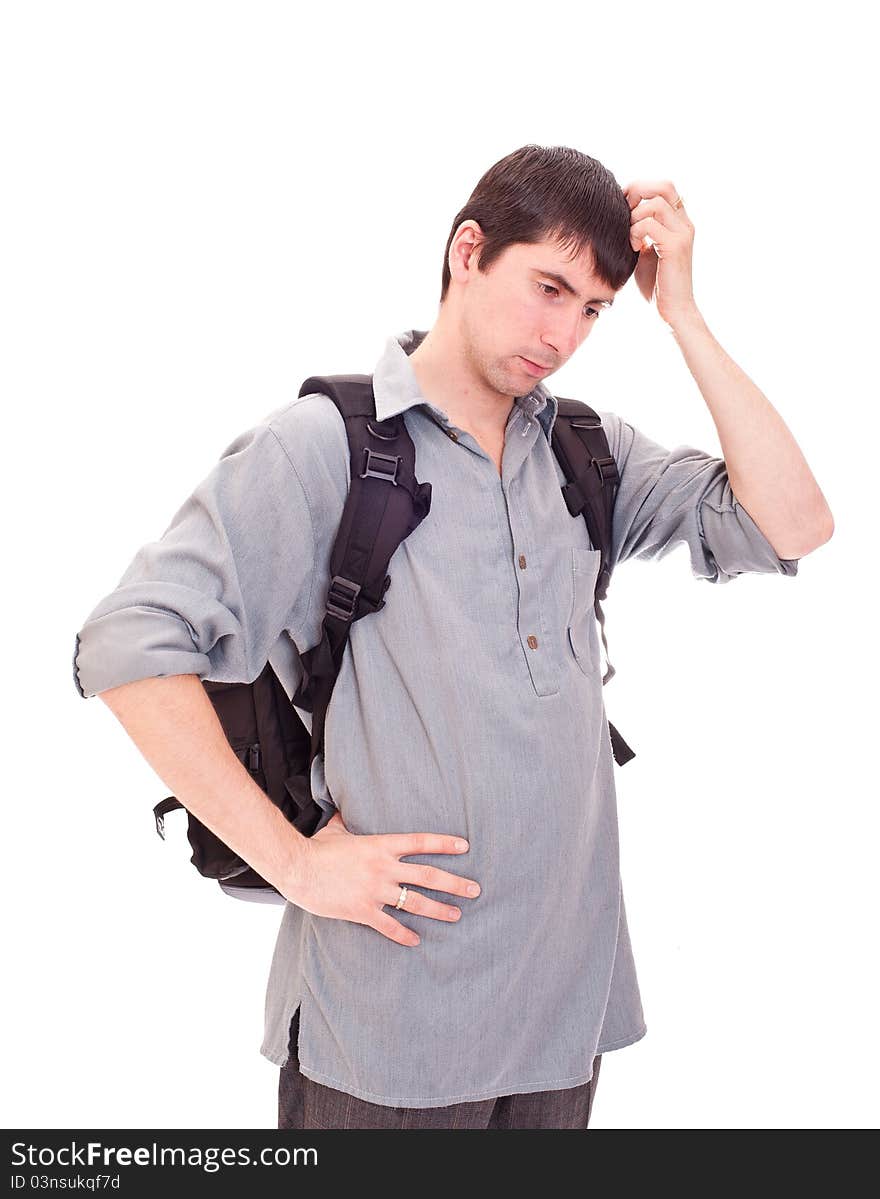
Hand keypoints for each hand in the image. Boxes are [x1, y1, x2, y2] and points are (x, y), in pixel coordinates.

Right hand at [284, 810, 480, 946]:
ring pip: (416, 903)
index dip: (444, 844)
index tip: (465, 847)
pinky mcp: (363, 910)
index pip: (420, 843)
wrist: (298, 868)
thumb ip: (348, 821)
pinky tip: (416, 940)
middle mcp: (384, 868)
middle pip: (428, 876)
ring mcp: (375, 891)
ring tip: (456, 915)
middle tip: (475, 889)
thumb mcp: (336, 830)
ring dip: (439, 910)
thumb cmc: (316, 848)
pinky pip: (389, 926)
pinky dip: (404, 934)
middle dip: (454, 883)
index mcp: (381, 846)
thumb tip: (347, 810)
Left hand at [623, 178, 697, 324]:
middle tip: (624, 213)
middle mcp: (685, 223)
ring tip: (630, 237)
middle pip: (664, 185)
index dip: (640, 189)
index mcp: (679, 222)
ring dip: (634, 216)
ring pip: (655, 202)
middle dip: (639, 192)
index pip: (663, 187)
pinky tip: (633, 248)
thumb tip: (622, 211)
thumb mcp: (644, 250)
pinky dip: (635, 232)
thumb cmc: (656, 285)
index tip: (623, 207)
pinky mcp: (675, 246)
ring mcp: (683, 233)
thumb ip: (639, 230)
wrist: (671, 311)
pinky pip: (649, 224)